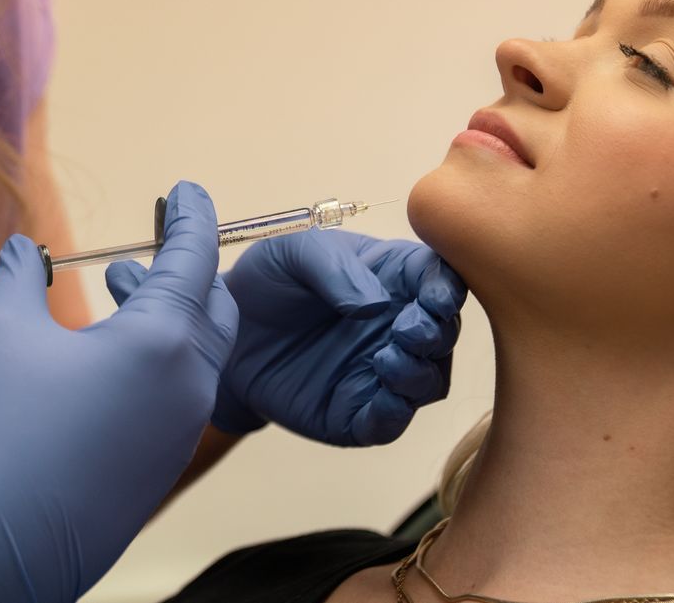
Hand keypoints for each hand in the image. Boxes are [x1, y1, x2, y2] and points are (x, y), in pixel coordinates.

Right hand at [0, 182, 237, 602]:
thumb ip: (20, 273)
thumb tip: (28, 249)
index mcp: (161, 342)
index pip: (195, 257)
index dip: (191, 215)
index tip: (185, 189)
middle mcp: (187, 386)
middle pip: (215, 307)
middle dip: (193, 267)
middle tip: (162, 239)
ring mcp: (179, 433)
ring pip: (199, 355)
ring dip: (171, 315)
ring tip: (121, 290)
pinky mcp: (161, 468)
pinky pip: (179, 397)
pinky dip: (161, 361)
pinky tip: (109, 358)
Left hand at [112, 230, 463, 446]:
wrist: (226, 333)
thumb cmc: (268, 281)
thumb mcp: (292, 252)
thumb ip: (334, 267)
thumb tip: (376, 304)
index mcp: (393, 276)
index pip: (439, 278)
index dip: (446, 287)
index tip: (435, 297)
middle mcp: (398, 324)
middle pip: (443, 332)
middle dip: (435, 332)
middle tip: (407, 329)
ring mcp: (382, 372)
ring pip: (430, 380)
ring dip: (420, 373)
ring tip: (386, 359)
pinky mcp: (359, 413)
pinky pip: (391, 421)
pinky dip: (395, 412)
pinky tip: (381, 396)